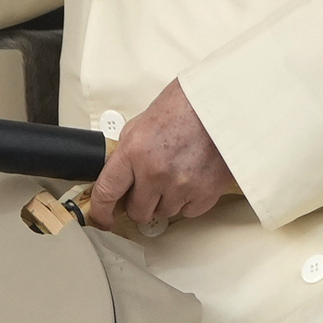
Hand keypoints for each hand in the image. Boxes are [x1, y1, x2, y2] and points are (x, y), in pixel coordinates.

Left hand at [86, 80, 236, 233]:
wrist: (221, 104)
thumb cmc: (185, 108)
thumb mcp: (141, 124)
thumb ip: (127, 153)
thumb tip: (118, 176)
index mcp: (134, 152)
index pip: (107, 192)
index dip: (101, 211)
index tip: (103, 218)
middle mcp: (155, 172)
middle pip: (137, 212)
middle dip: (139, 204)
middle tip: (148, 190)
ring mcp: (181, 186)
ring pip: (164, 213)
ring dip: (166, 201)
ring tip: (176, 175)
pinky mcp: (205, 193)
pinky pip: (189, 212)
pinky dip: (188, 201)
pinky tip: (191, 179)